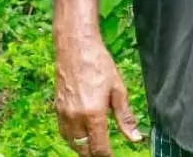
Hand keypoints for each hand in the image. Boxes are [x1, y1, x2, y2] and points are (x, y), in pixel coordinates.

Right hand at [54, 29, 141, 155]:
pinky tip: (81, 132)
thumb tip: (135, 138)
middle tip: (105, 151)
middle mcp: (75, 118)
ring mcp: (63, 113)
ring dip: (82, 147)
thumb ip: (125, 117)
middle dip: (94, 154)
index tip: (113, 156)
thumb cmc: (99, 64)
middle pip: (83, 149)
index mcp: (93, 114)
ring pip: (71, 142)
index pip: (98, 148)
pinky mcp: (57, 107)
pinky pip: (63, 131)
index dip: (107, 156)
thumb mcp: (118, 90)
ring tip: (94, 145)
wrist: (76, 47)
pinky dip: (72, 137)